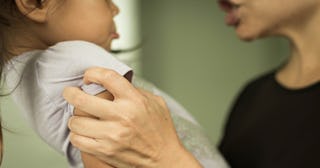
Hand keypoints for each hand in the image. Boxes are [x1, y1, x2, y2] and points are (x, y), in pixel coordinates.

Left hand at [63, 67, 201, 167]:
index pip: (107, 77)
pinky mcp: (105, 151)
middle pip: (82, 99)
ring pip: (76, 122)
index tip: (88, 76)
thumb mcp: (155, 103)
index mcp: (135, 100)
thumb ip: (135, 91)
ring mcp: (112, 135)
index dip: (92, 72)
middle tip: (69, 92)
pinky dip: (77, 135)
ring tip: (81, 117)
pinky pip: (78, 140)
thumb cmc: (161, 131)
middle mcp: (122, 116)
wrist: (164, 158)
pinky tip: (84, 133)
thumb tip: (115, 84)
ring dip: (75, 118)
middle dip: (70, 93)